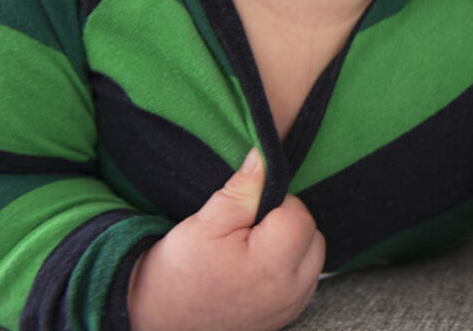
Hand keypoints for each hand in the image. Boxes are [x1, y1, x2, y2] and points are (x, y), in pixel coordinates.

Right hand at [127, 148, 325, 330]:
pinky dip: (288, 268)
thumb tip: (264, 157)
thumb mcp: (204, 223)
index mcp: (270, 267)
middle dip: (285, 223)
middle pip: (311, 235)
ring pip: (311, 257)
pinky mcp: (288, 315)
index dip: (275, 203)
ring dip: (290, 245)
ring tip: (250, 248)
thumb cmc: (178, 274)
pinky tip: (257, 267)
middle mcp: (289, 291)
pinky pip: (304, 279)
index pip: (298, 215)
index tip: (247, 212)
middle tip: (246, 230)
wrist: (161, 320)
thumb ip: (242, 190)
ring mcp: (291, 306)